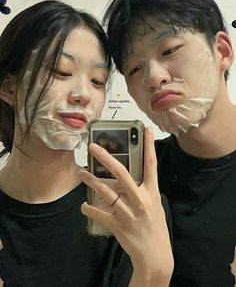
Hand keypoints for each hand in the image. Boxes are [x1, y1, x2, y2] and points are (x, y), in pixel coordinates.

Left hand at [79, 127, 173, 285]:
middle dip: (105, 158)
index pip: (151, 164)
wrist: (155, 256)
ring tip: (81, 172)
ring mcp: (128, 212)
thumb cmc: (155, 228)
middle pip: (121, 173)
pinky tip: (83, 205)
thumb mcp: (154, 205)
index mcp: (152, 193)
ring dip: (91, 180)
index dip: (148, 146)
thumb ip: (141, 190)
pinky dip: (89, 208)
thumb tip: (123, 177)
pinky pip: (98, 213)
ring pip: (105, 190)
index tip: (144, 130)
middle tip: (93, 147)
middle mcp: (140, 200)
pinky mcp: (117, 225)